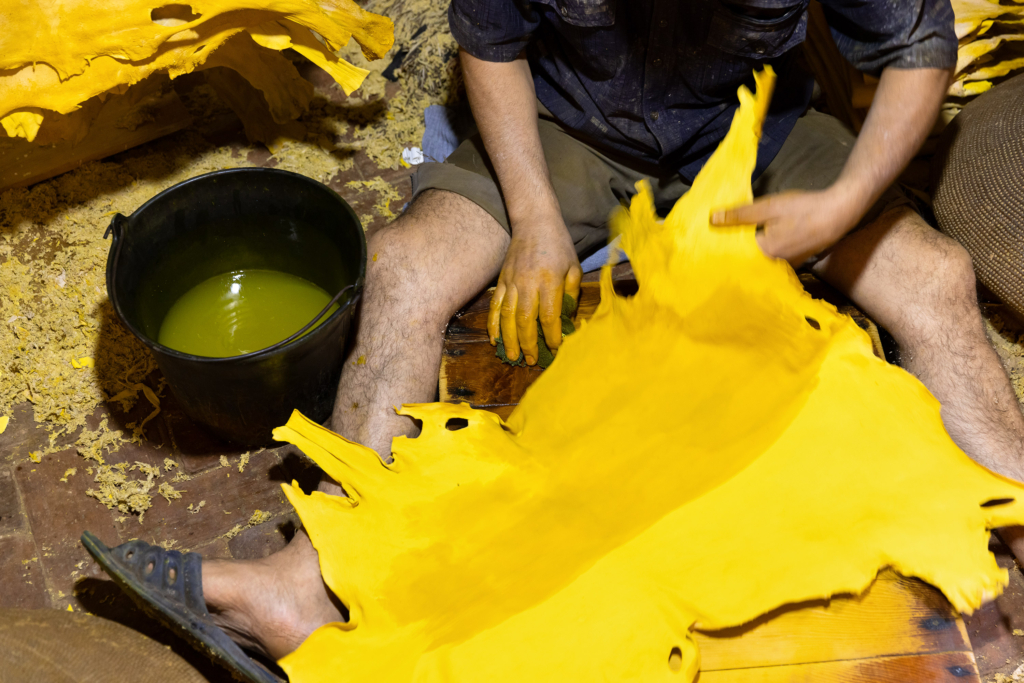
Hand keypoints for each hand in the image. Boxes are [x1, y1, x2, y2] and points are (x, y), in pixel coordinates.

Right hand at [488, 215, 581, 365]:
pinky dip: (493, 324)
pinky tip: (494, 340)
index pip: (549, 315)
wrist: (534, 221)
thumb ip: (571, 293)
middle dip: (528, 343)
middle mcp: (527, 283)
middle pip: (525, 320)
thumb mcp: (573, 266)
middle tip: (531, 360)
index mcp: (549, 280)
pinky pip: (495, 306)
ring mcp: (511, 282)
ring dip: (509, 339)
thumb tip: (568, 320)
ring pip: (507, 316)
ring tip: (512, 357)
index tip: (554, 349)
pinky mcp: (501, 281)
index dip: (550, 335)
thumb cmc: (558, 245)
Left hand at [710, 186, 867, 265]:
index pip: (733, 256)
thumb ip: (740, 215)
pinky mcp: (793, 263)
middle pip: (745, 262)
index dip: (720, 249)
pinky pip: (771, 263)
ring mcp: (785, 266)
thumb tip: (712, 220)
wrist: (839, 213)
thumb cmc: (803, 209)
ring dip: (746, 255)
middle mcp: (773, 265)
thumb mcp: (768, 207)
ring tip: (730, 245)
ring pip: (758, 263)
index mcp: (764, 253)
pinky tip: (756, 245)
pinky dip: (762, 255)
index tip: (705, 245)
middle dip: (731, 254)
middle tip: (714, 246)